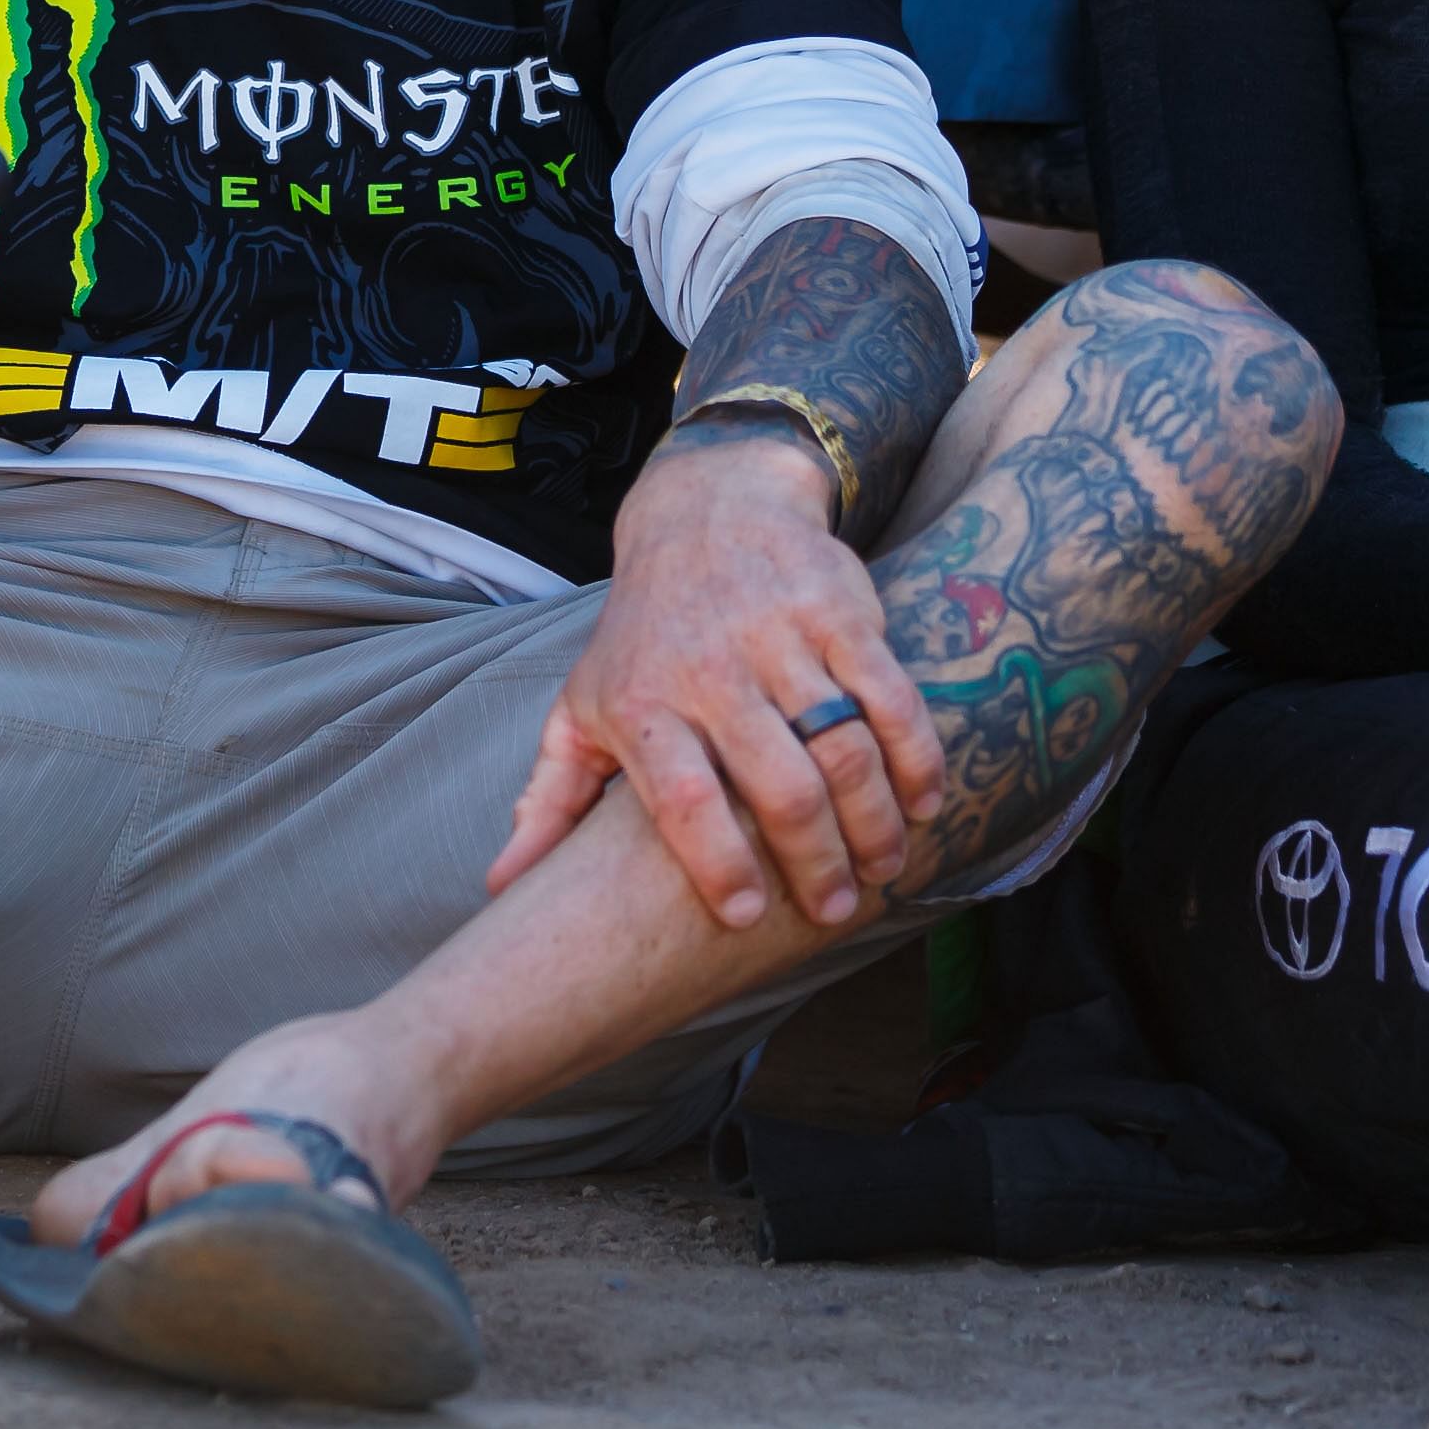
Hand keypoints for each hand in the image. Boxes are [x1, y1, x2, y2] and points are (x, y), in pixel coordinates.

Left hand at [486, 423, 943, 932]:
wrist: (705, 512)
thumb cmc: (642, 634)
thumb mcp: (581, 705)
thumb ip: (549, 799)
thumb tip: (504, 887)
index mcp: (644, 705)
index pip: (685, 800)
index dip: (719, 865)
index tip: (747, 917)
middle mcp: (711, 670)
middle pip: (779, 787)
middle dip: (817, 863)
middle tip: (836, 910)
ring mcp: (781, 639)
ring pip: (844, 749)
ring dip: (874, 822)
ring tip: (882, 870)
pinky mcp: (840, 614)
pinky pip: (892, 697)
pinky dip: (917, 758)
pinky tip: (923, 805)